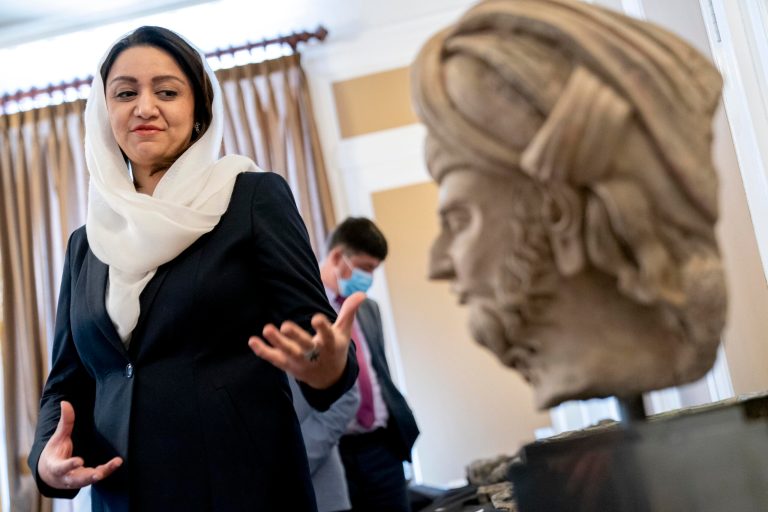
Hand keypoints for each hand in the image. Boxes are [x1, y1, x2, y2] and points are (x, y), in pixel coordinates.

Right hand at [38, 401, 122, 489]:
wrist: (51, 474)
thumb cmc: (54, 454)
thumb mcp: (57, 438)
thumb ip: (64, 422)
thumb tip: (65, 402)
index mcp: (55, 467)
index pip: (61, 468)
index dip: (70, 465)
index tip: (79, 461)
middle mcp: (66, 477)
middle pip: (77, 479)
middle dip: (88, 477)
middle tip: (98, 474)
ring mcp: (77, 480)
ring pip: (90, 479)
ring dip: (103, 472)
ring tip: (116, 463)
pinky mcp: (87, 479)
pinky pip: (98, 475)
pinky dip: (107, 470)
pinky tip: (117, 462)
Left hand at [249, 292, 365, 388]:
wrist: (328, 378)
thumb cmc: (335, 348)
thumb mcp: (344, 332)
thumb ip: (349, 312)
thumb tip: (362, 294)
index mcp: (330, 346)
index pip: (328, 337)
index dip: (322, 327)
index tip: (316, 318)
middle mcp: (314, 355)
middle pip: (304, 347)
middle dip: (295, 337)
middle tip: (285, 325)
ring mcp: (300, 362)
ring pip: (287, 353)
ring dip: (276, 342)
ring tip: (267, 328)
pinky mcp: (287, 365)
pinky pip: (274, 359)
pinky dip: (263, 351)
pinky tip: (253, 341)